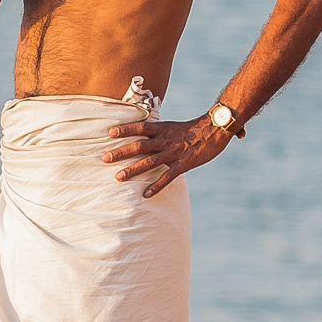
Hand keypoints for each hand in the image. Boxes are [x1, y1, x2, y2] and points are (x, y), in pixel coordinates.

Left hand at [102, 116, 232, 197]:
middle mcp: (166, 140)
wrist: (216, 129)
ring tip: (118, 177)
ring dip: (133, 170)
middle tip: (104, 158)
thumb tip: (141, 132)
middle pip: (140, 145)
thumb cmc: (192, 129)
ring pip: (150, 162)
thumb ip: (157, 131)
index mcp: (163, 129)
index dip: (126, 129)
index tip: (109, 132)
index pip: (141, 127)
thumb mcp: (172, 126)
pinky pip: (168, 177)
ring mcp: (174, 152)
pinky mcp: (184, 164)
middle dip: (121, 152)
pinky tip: (145, 195)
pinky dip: (156, 186)